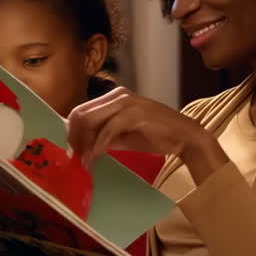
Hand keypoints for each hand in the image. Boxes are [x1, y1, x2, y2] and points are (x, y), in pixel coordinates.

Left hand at [67, 87, 206, 164]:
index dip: (72, 131)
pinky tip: (95, 158)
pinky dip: (98, 147)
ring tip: (84, 160)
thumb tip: (80, 146)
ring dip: (84, 144)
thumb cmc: (154, 135)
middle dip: (74, 138)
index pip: (81, 111)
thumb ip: (102, 137)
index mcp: (113, 97)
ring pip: (90, 121)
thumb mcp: (122, 136)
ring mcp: (126, 103)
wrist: (184, 136)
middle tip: (74, 157)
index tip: (71, 150)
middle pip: (81, 114)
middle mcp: (117, 95)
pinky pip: (107, 131)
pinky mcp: (134, 114)